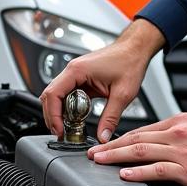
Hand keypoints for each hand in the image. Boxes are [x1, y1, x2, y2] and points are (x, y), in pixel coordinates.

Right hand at [40, 19, 164, 140]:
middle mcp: (73, 70)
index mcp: (78, 71)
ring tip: (68, 128)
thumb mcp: (123, 94)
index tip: (59, 130)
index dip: (53, 115)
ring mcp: (76, 73)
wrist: (136, 49)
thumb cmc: (130, 61)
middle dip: (53, 116)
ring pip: (57, 95)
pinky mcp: (81, 77)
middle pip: (50, 95)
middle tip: (62, 133)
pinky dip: (68, 107)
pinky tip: (76, 117)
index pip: (53, 94)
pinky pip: (68, 94)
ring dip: (59, 112)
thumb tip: (102, 136)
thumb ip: (111, 117)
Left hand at [86, 114, 186, 185]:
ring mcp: (182, 152)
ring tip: (99, 162)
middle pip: (136, 138)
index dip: (122, 137)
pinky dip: (137, 172)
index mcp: (181, 122)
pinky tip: (124, 175)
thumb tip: (165, 144)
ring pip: (141, 152)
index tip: (108, 143)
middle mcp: (178, 134)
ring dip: (116, 157)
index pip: (144, 129)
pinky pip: (157, 170)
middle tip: (92, 152)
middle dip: (111, 146)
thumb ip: (182, 135)